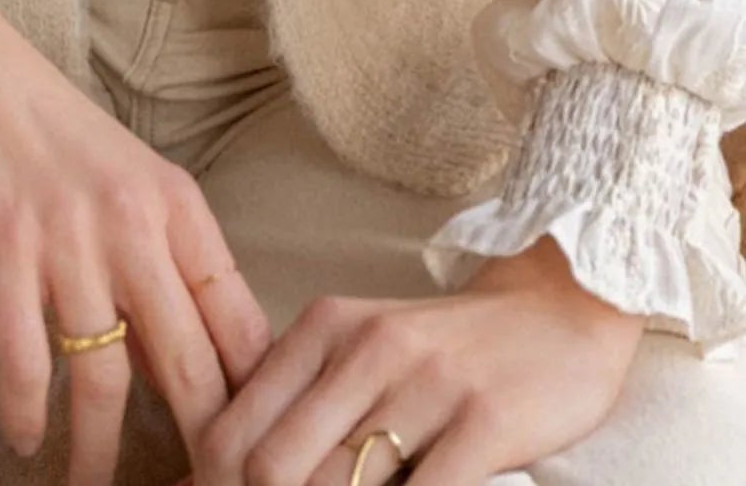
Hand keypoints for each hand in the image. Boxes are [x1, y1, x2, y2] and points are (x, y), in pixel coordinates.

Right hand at [0, 0, 273, 485]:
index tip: (252, 452)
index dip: (253, 399)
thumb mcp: (121, 173)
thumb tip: (187, 355)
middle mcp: (132, 222)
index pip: (239, 321)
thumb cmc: (38, 120)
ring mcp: (67, 239)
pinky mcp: (1, 252)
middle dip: (201, 444)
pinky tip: (25, 440)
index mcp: (175, 202)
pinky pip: (28, 361)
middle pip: (189, 363)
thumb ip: (157, 253)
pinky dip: (28, 414)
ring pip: (108, 379)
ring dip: (102, 452)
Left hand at [180, 236, 644, 484]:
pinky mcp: (484, 420)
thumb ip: (300, 401)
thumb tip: (219, 472)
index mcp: (324, 328)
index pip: (234, 429)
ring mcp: (427, 382)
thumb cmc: (446, 347)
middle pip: (273, 466)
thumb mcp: (362, 347)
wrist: (559, 308)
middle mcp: (366, 347)